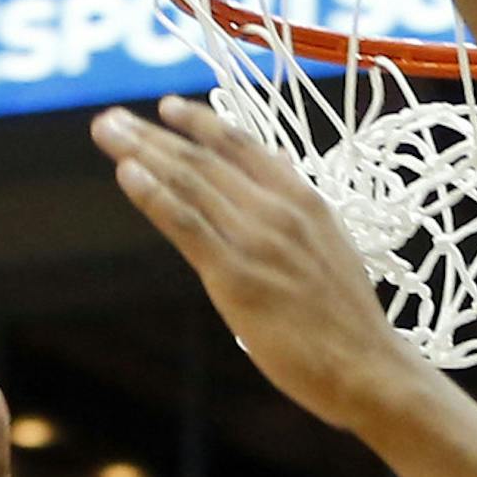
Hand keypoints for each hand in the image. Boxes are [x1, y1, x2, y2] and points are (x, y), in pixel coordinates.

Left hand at [93, 104, 422, 431]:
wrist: (368, 368)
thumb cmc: (348, 323)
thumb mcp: (330, 249)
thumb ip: (298, 215)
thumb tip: (277, 178)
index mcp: (303, 200)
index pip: (243, 146)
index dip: (201, 123)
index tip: (167, 107)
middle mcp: (277, 210)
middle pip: (204, 160)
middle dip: (152, 135)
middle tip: (111, 120)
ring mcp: (256, 241)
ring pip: (190, 183)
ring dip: (142, 153)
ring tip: (108, 133)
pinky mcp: (237, 277)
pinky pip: (187, 225)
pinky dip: (154, 196)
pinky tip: (126, 175)